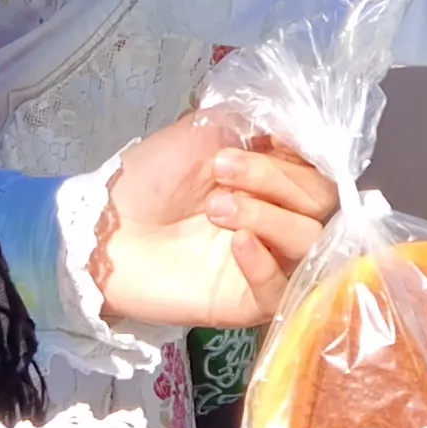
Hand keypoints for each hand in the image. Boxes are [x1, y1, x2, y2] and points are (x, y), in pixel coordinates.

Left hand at [92, 111, 339, 328]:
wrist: (105, 227)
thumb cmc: (152, 177)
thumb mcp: (205, 132)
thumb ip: (257, 125)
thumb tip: (300, 128)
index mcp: (275, 180)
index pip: (320, 169)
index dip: (299, 155)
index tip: (265, 141)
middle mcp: (281, 219)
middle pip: (321, 203)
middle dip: (275, 181)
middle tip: (220, 173)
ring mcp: (270, 262)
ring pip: (310, 243)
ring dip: (268, 218)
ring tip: (217, 209)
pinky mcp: (251, 302)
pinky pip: (283, 290)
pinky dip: (265, 263)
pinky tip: (237, 244)